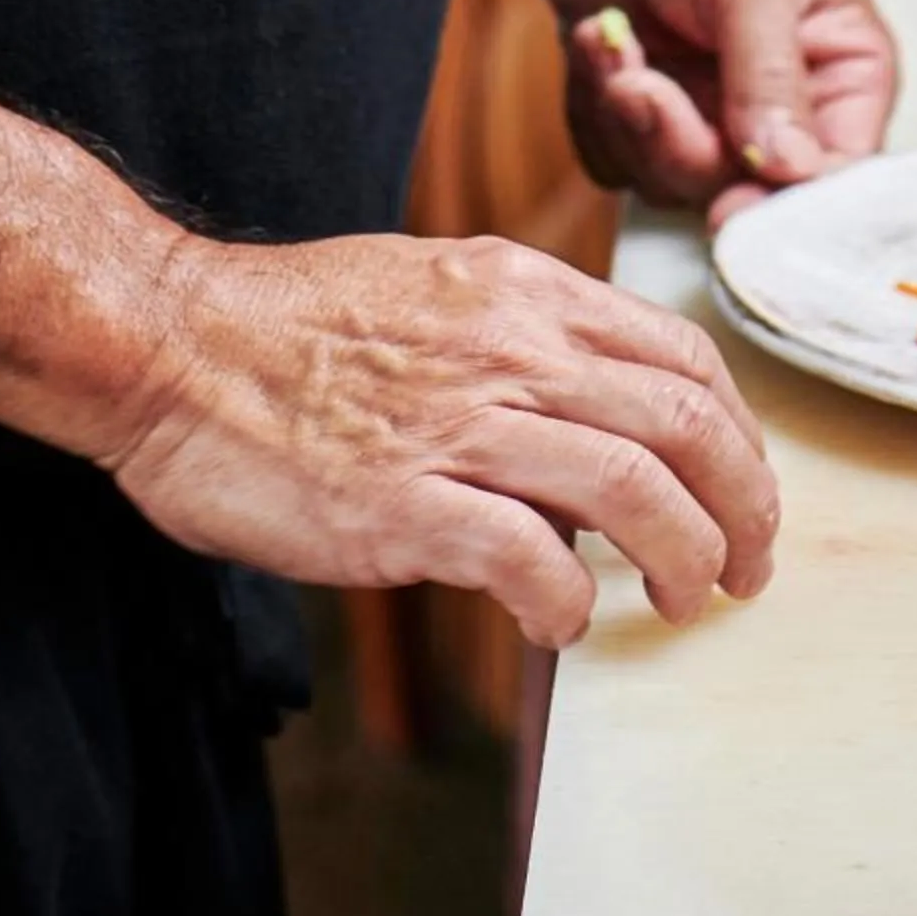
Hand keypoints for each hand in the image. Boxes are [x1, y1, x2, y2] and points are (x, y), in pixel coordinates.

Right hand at [104, 231, 778, 647]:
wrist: (165, 343)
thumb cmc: (285, 326)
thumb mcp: (433, 291)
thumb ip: (519, 345)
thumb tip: (590, 423)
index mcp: (525, 293)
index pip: (683, 358)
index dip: (738, 433)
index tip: (743, 485)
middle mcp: (512, 350)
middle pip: (689, 426)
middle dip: (745, 506)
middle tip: (750, 565)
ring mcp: (460, 427)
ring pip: (636, 490)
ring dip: (685, 559)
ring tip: (685, 601)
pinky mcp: (403, 504)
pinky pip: (529, 560)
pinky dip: (568, 604)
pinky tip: (563, 623)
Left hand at [542, 0, 896, 223]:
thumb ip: (769, 77)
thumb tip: (787, 169)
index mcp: (845, 74)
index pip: (837, 178)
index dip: (783, 203)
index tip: (728, 203)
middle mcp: (784, 109)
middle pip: (739, 191)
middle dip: (675, 137)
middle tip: (640, 81)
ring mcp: (710, 114)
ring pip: (667, 182)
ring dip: (625, 113)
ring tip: (616, 39)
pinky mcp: (644, 111)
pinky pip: (612, 159)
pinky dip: (592, 105)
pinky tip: (601, 39)